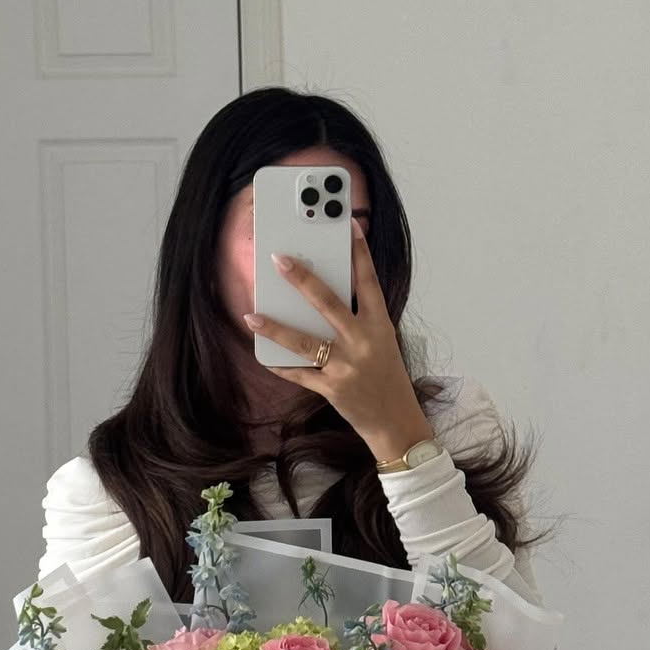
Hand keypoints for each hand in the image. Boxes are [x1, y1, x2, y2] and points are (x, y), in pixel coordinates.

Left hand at [242, 223, 430, 463]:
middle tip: (280, 260)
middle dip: (302, 280)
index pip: (369, 282)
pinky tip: (263, 356)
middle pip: (328, 304)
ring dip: (275, 328)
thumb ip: (358, 320)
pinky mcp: (332, 389)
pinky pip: (299, 374)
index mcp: (380, 326)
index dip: (359, 252)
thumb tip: (318, 298)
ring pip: (304, 342)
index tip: (349, 225)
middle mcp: (363, 342)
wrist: (397, 424)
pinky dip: (280, 365)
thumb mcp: (381, 342)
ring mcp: (347, 366)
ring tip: (252, 315)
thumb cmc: (387, 378)